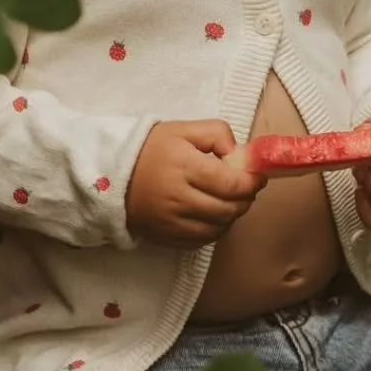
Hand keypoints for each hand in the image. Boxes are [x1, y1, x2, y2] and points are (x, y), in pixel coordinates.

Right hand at [126, 120, 262, 247]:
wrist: (112, 174)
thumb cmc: (151, 149)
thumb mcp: (182, 129)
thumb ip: (216, 133)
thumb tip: (239, 154)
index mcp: (184, 166)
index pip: (230, 183)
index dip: (251, 182)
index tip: (258, 176)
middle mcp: (178, 197)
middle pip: (228, 208)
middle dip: (246, 199)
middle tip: (247, 188)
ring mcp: (171, 221)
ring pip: (219, 227)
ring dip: (233, 215)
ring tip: (232, 200)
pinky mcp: (167, 237)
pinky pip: (203, 241)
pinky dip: (216, 230)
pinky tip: (215, 215)